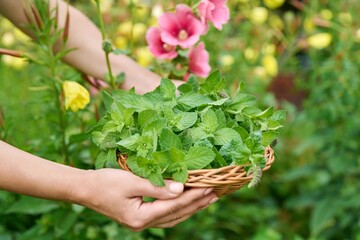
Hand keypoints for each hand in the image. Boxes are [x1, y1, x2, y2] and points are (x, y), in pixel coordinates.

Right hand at [75, 169, 217, 230]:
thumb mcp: (131, 182)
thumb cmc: (105, 182)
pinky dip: (179, 208)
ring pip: (173, 217)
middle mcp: (143, 224)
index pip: (174, 206)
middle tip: (216, 194)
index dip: (194, 196)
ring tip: (207, 199)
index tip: (210, 187)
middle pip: (177, 214)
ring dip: (191, 207)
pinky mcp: (139, 216)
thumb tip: (181, 189)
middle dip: (198, 204)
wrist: (85, 189)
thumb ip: (157, 186)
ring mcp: (141, 222)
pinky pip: (165, 215)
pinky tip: (187, 203)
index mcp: (141, 217)